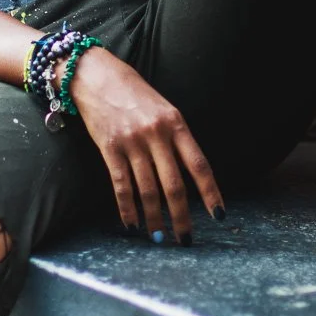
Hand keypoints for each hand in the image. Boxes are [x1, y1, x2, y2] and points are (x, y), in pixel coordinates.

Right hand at [66, 47, 224, 241]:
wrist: (96, 75)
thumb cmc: (133, 92)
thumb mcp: (163, 108)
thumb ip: (175, 137)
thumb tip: (187, 174)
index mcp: (175, 123)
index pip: (199, 164)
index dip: (210, 192)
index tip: (218, 215)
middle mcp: (156, 133)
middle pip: (174, 184)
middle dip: (182, 216)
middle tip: (186, 239)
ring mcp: (132, 141)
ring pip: (148, 190)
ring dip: (155, 218)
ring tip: (160, 238)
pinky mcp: (109, 147)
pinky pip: (121, 185)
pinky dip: (128, 208)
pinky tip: (132, 224)